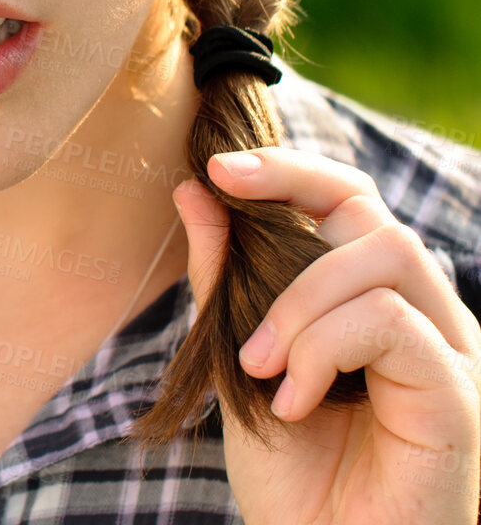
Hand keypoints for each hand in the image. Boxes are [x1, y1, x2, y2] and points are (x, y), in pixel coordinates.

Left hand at [173, 147, 480, 524]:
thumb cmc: (295, 483)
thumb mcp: (241, 364)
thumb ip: (226, 282)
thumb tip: (195, 190)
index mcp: (381, 307)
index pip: (351, 203)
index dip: (290, 170)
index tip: (218, 168)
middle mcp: (428, 320)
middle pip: (372, 209)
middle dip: (290, 188)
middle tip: (221, 197)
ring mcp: (452, 355)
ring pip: (384, 254)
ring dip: (297, 300)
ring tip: (259, 365)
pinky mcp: (459, 396)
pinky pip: (389, 321)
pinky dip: (323, 350)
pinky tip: (295, 403)